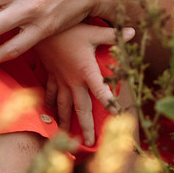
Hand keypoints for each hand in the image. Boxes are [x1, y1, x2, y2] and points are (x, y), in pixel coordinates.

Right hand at [37, 24, 133, 146]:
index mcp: (86, 71)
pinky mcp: (51, 75)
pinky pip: (50, 94)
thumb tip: (133, 32)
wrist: (40, 28)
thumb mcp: (92, 31)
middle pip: (81, 107)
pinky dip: (50, 105)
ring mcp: (60, 80)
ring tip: (67, 137)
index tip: (117, 117)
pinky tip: (49, 114)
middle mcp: (73, 80)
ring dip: (66, 122)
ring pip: (63, 105)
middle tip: (89, 143)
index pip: (101, 91)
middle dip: (86, 126)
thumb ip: (113, 35)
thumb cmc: (69, 29)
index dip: (110, 104)